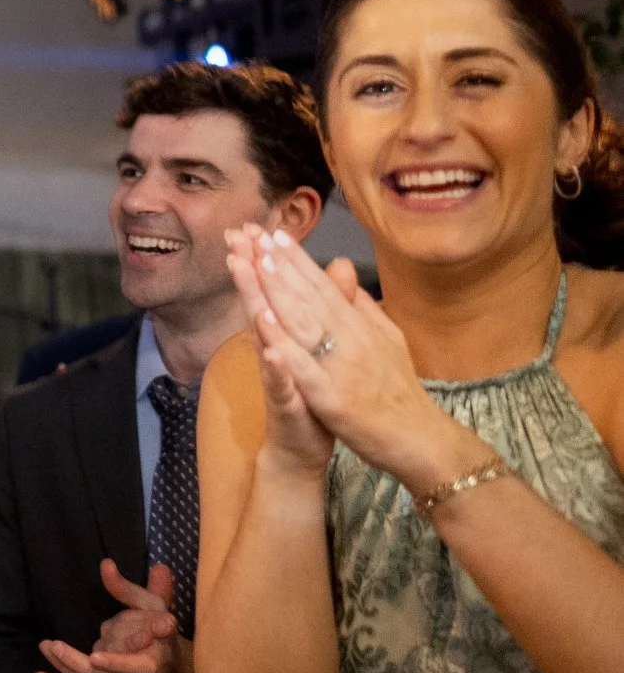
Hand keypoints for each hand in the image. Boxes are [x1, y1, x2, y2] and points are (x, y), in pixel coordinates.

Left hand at [34, 560, 191, 672]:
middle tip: (53, 645)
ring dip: (66, 672)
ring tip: (46, 649)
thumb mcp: (151, 608)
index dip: (118, 663)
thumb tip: (106, 564)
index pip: (141, 666)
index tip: (95, 655)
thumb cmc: (161, 634)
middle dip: (77, 663)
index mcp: (160, 659)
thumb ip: (128, 589)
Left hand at [223, 224, 476, 492]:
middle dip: (280, 264)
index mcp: (360, 327)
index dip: (299, 261)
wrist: (420, 439)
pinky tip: (263, 324)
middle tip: (252, 234)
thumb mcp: (387, 341)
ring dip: (278, 291)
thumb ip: (364, 308)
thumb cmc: (399, 392)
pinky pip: (304, 367)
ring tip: (255, 261)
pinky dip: (284, 345)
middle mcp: (351, 339)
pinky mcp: (333, 396)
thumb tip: (347, 276)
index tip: (274, 234)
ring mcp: (341, 366)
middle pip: (310, 296)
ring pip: (304, 322)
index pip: (325, 287)